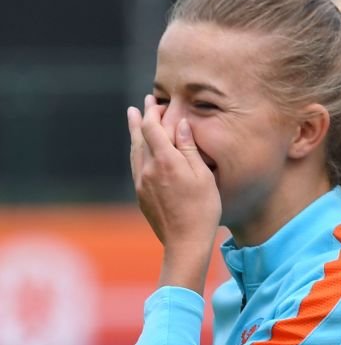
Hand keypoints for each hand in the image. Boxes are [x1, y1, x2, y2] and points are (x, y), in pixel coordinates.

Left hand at [128, 95, 221, 292]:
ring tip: (132, 117)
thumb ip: (190, 149)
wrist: (185, 242)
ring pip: (134, 151)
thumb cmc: (202, 209)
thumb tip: (180, 125)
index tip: (157, 102)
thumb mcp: (204, 176)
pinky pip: (136, 165)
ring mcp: (142, 183)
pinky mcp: (141, 195)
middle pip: (140, 137)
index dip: (153, 113)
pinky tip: (139, 150)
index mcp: (166, 161)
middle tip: (144, 103)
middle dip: (142, 118)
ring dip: (135, 132)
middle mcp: (148, 169)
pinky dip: (137, 150)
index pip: (152, 128)